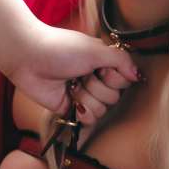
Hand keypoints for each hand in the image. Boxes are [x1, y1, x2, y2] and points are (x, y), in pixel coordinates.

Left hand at [6, 21, 141, 126]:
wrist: (29, 58)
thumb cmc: (61, 49)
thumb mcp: (96, 49)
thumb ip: (121, 60)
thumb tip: (138, 76)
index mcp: (103, 63)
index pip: (125, 81)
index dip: (115, 78)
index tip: (100, 68)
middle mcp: (96, 79)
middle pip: (115, 98)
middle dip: (98, 87)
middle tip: (81, 75)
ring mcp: (84, 95)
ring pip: (103, 110)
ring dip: (87, 98)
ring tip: (71, 86)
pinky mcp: (72, 108)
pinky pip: (90, 120)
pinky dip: (82, 111)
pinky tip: (71, 100)